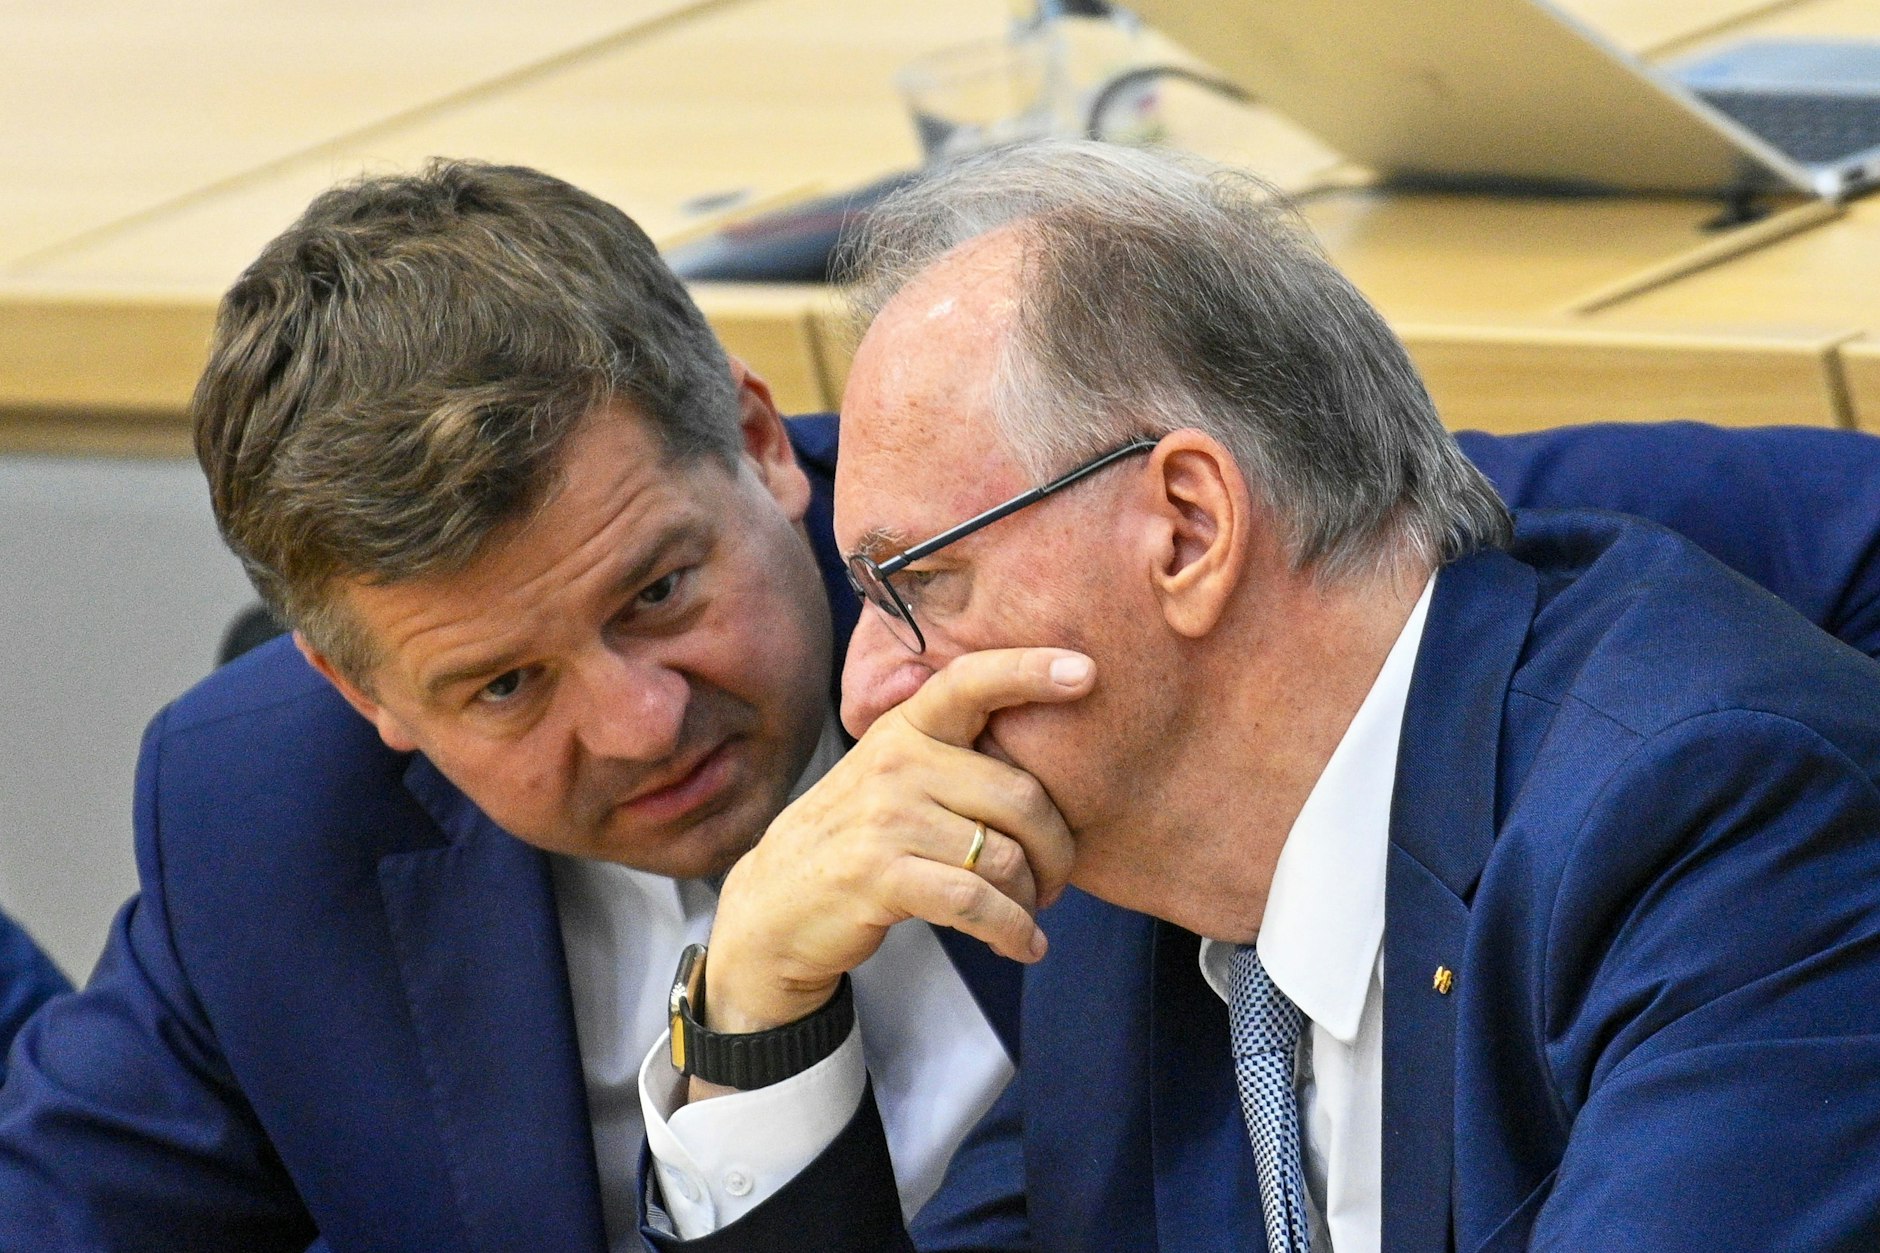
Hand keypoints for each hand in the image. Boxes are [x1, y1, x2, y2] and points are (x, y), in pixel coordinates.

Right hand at [702, 647, 1093, 1036]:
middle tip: (1058, 880)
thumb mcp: (893, 776)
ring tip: (1029, 915)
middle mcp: (896, 761)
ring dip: (1032, 899)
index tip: (1086, 671)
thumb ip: (954, 759)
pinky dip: (1013, 931)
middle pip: (1019, 795)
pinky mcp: (881, 874)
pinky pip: (977, 902)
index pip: (971, 682)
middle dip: (1057, 849)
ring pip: (1004, 856)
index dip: (1029, 671)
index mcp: (906, 728)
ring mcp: (886, 817)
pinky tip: (1023, 945)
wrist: (775, 904)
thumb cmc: (856, 839)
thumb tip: (1054, 767)